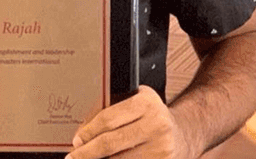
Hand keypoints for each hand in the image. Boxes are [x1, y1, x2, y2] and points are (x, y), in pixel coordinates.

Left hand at [67, 86, 192, 158]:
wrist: (181, 134)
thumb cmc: (150, 118)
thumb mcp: (133, 102)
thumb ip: (108, 110)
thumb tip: (81, 133)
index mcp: (146, 102)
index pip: (109, 118)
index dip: (88, 131)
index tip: (76, 140)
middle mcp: (157, 124)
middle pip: (111, 143)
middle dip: (87, 153)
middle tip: (73, 158)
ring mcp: (162, 148)